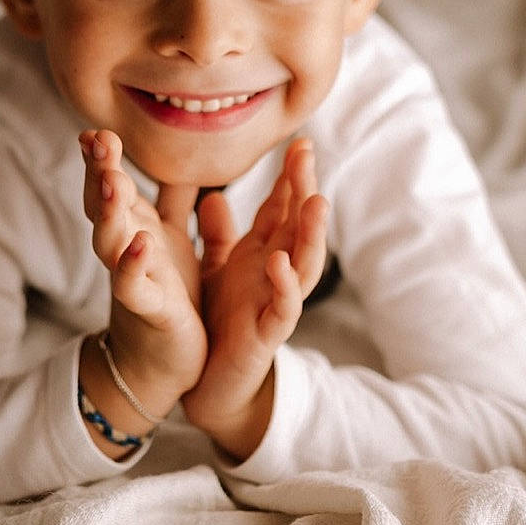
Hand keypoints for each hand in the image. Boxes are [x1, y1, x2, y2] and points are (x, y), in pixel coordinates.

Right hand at [79, 130, 205, 430]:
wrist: (159, 360)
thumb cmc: (166, 292)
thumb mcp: (168, 237)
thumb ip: (169, 198)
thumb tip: (176, 154)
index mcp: (133, 226)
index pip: (109, 184)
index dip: (100, 158)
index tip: (95, 129)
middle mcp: (125, 247)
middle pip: (103, 204)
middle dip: (99, 172)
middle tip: (98, 140)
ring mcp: (131, 276)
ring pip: (110, 240)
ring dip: (109, 211)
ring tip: (112, 180)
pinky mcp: (147, 306)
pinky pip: (132, 284)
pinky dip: (133, 263)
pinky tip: (140, 242)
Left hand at [182, 138, 328, 459]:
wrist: (210, 382)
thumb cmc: (220, 323)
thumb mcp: (216, 270)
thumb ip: (219, 236)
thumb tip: (214, 195)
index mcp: (261, 254)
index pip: (282, 209)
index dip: (290, 178)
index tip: (298, 142)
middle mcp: (274, 274)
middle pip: (297, 227)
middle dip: (304, 191)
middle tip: (307, 155)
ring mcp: (274, 303)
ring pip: (302, 264)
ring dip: (310, 234)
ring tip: (315, 200)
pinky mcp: (266, 335)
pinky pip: (281, 309)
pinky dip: (284, 286)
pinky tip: (279, 262)